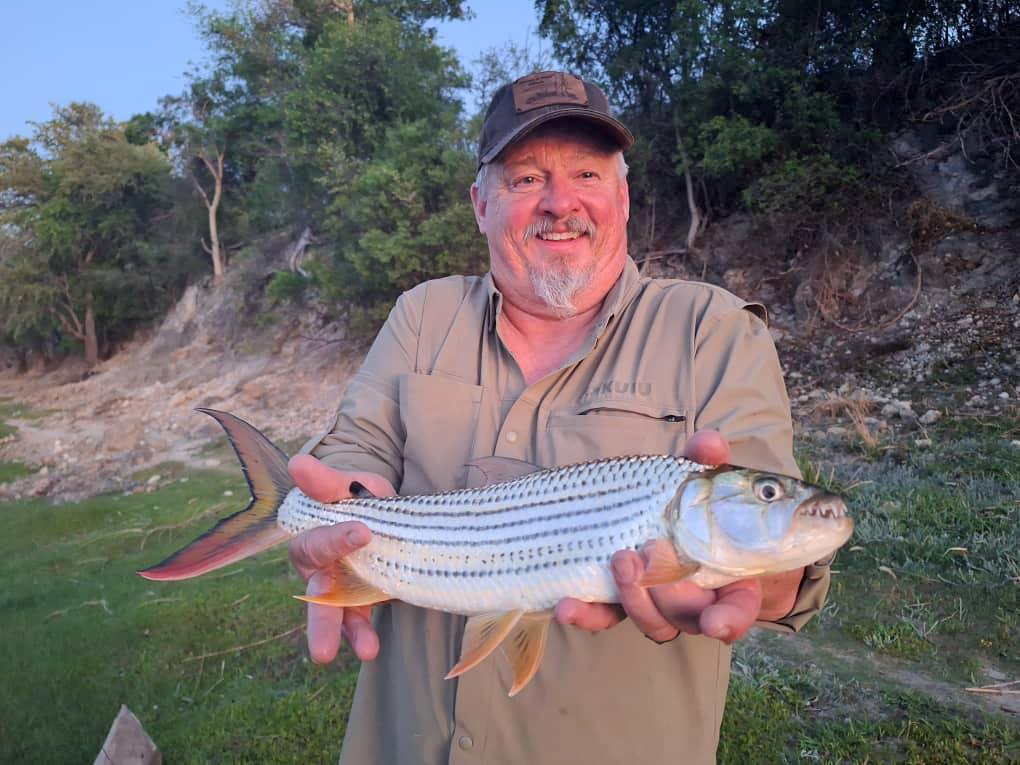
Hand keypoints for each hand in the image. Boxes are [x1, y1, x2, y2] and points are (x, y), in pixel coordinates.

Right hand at [287, 454, 395, 663]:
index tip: (362, 531)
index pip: (317, 542)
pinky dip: (363, 634)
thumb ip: (325, 481)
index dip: (336, 538)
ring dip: (348, 634)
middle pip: (316, 594)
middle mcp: (319, 569)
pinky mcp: (361, 599)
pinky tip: (370, 649)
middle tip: (320, 653)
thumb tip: (298, 462)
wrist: (383, 511)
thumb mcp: (347, 485)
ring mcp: (340, 588)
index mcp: (311, 537)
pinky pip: (358, 620)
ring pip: (336, 615)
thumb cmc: (357, 497)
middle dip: (320, 623)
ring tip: (366, 651)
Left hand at [555, 431, 762, 643]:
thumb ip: (709, 464)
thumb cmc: (706, 509)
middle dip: (663, 593)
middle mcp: (697, 603)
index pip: (736, 611)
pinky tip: (566, 605)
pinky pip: (606, 616)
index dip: (728, 620)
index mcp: (730, 582)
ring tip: (619, 559)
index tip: (715, 623)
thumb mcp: (708, 484)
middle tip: (647, 552)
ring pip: (648, 619)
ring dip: (631, 596)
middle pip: (683, 615)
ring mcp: (659, 606)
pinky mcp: (623, 603)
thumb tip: (709, 443)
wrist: (683, 528)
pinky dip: (588, 614)